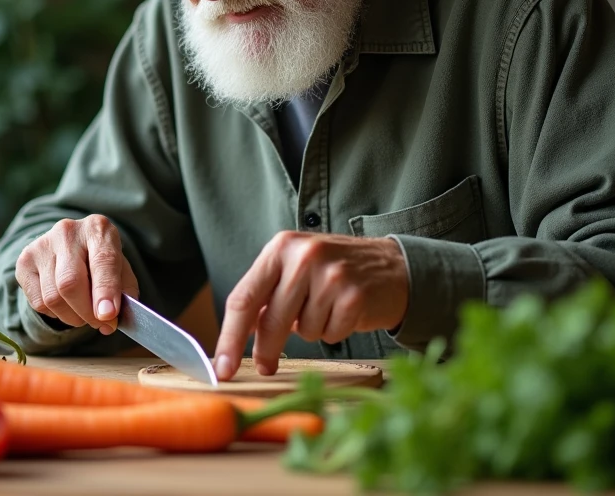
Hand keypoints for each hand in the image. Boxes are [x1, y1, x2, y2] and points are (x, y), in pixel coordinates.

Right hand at [14, 215, 139, 334]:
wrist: (71, 246)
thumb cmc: (101, 261)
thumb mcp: (121, 270)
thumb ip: (123, 293)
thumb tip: (110, 320)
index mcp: (98, 229)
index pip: (102, 260)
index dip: (105, 291)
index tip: (108, 315)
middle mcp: (67, 232)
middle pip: (70, 282)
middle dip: (86, 312)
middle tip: (99, 324)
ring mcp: (42, 245)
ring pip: (53, 297)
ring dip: (72, 317)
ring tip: (83, 315)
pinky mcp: (24, 261)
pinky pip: (38, 302)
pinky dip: (55, 314)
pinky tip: (65, 305)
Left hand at [213, 232, 407, 380]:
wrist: (393, 266)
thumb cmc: (335, 271)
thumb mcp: (295, 268)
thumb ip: (266, 295)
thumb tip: (234, 337)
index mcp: (281, 247)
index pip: (244, 297)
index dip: (229, 337)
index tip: (222, 367)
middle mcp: (303, 256)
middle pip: (270, 320)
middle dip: (266, 350)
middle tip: (265, 366)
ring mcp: (330, 275)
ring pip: (303, 331)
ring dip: (313, 330)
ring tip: (328, 308)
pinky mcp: (354, 295)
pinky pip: (330, 335)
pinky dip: (335, 331)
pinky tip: (346, 311)